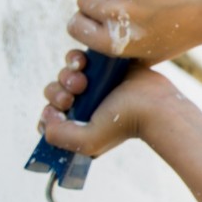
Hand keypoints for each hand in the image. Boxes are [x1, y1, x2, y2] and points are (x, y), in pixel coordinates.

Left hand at [39, 49, 186, 156]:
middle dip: (58, 93)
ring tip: (82, 79)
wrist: (154, 102)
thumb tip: (47, 115)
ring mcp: (92, 85)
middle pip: (54, 94)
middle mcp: (84, 106)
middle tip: (73, 96)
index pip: (49, 119)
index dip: (49, 113)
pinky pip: (76, 59)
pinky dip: (74, 59)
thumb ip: (58, 136)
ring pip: (63, 75)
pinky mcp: (100, 67)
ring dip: (66, 75)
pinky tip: (84, 63)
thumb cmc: (126, 124)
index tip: (60, 112)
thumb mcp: (88, 142)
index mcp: (79, 126)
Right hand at [66, 0, 201, 62]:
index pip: (74, 26)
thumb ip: (114, 54)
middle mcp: (114, 14)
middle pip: (83, 1)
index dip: (82, 22)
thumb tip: (86, 46)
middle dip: (95, 3)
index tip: (93, 19)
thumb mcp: (144, 57)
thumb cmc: (174, 36)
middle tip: (113, 5)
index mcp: (113, 41)